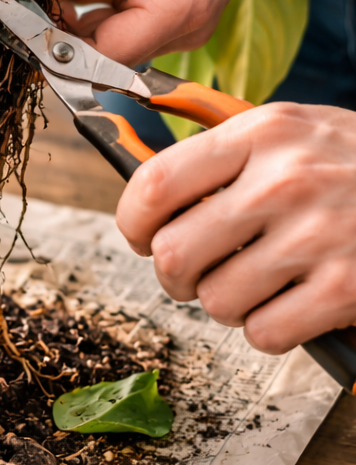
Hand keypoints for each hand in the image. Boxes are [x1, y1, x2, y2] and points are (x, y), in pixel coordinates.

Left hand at [2, 0, 355, 65]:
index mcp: (180, 9)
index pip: (96, 56)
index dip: (46, 39)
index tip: (6, 10)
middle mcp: (181, 28)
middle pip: (95, 47)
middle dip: (50, 18)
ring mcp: (174, 21)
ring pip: (99, 31)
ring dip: (64, 2)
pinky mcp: (166, 7)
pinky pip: (112, 12)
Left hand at [116, 103, 355, 353]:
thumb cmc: (354, 163)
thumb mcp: (290, 131)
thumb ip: (221, 155)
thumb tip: (147, 196)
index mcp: (260, 134)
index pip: (155, 183)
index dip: (131, 221)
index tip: (139, 234)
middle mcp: (285, 181)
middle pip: (173, 253)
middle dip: (174, 274)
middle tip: (196, 271)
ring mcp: (319, 235)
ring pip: (215, 300)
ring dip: (225, 303)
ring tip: (255, 282)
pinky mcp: (347, 287)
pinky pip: (264, 333)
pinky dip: (268, 330)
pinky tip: (290, 305)